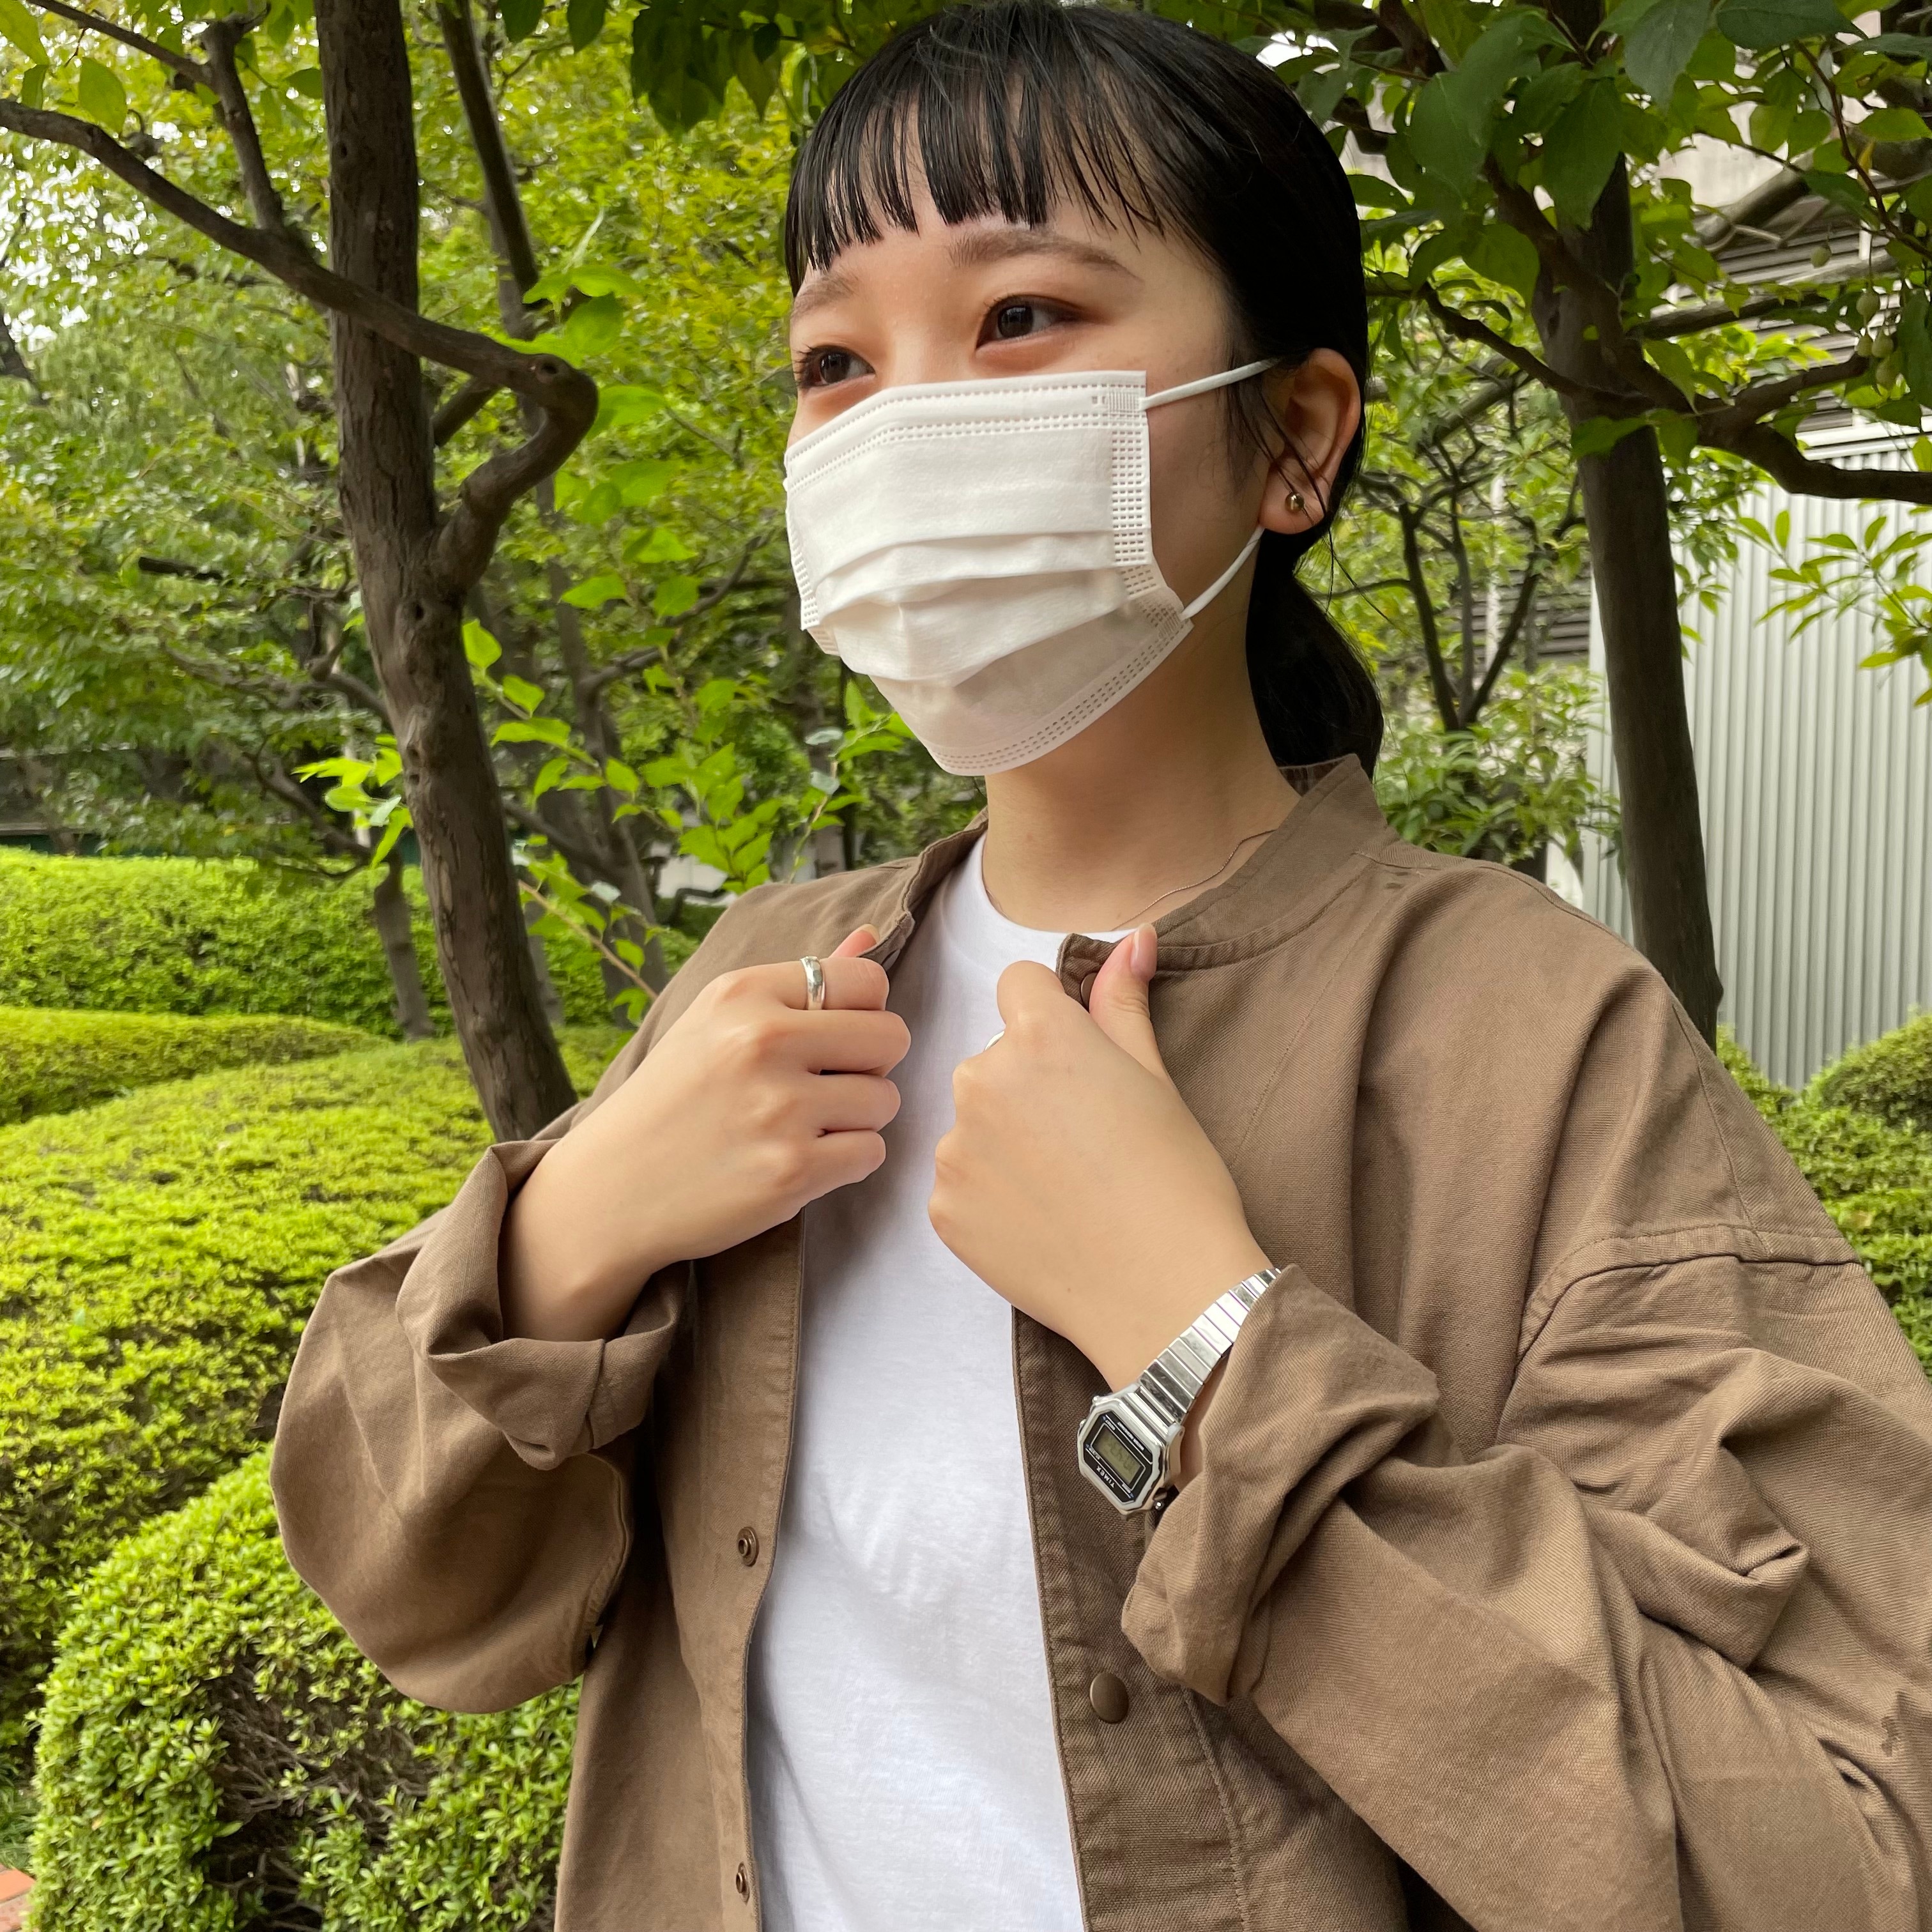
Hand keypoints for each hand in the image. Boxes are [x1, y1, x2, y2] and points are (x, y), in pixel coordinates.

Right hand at [502, 925, 905, 1340]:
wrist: (610, 1188)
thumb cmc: (673, 1099)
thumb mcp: (718, 1020)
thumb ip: (803, 980)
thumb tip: (872, 936)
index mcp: (743, 992)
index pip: (867, 980)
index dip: (863, 1012)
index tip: (830, 1039)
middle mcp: (762, 1041)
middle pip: (891, 1037)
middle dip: (870, 1065)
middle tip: (824, 1086)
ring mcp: (778, 1109)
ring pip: (885, 1100)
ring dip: (857, 1118)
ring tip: (802, 1125)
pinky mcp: (790, 1171)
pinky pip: (872, 1153)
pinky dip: (846, 1162)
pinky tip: (799, 1160)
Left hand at [930, 926, 1269, 1398]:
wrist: (1164, 1291)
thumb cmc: (1176, 1181)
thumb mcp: (1156, 1079)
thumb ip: (1123, 1003)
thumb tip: (1133, 938)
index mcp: (1041, 1037)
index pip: (1018, 985)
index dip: (1051, 1018)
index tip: (1080, 1064)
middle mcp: (983, 1080)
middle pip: (993, 1059)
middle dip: (1027, 1085)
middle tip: (1082, 1140)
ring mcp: (955, 1148)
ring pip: (973, 1121)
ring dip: (1003, 1141)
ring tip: (1063, 1187)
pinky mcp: (942, 1208)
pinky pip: (958, 1181)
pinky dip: (989, 1196)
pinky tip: (1039, 1222)